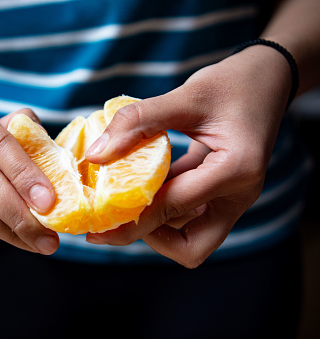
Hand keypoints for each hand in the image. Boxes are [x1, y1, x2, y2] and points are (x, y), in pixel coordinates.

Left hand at [85, 46, 291, 267]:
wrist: (270, 78)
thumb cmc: (234, 82)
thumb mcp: (186, 96)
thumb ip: (139, 121)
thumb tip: (96, 154)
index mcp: (235, 171)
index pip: (173, 208)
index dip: (130, 220)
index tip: (97, 228)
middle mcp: (238, 194)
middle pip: (191, 247)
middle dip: (148, 238)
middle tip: (113, 223)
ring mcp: (233, 197)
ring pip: (190, 235)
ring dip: (154, 223)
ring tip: (119, 202)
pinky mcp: (223, 192)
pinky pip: (190, 212)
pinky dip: (163, 205)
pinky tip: (137, 184)